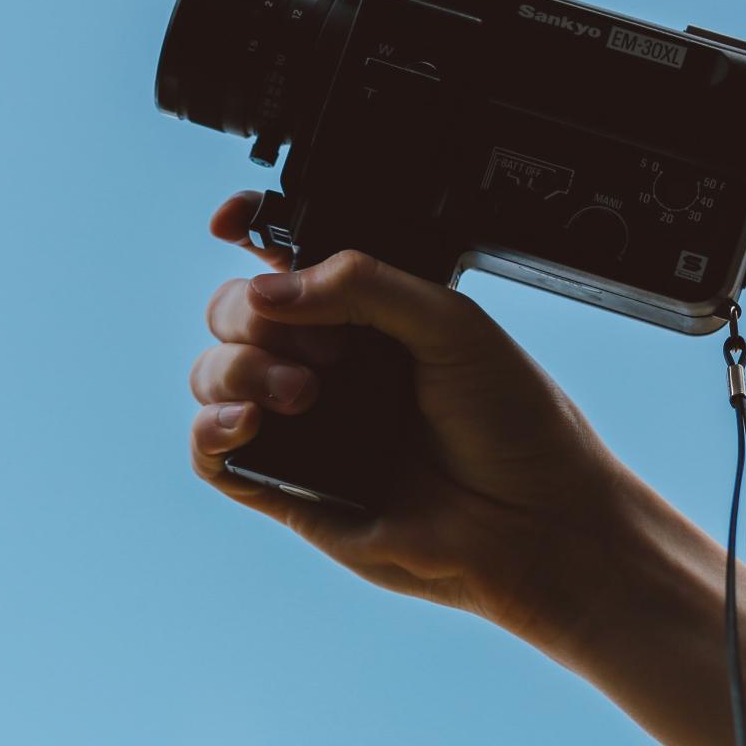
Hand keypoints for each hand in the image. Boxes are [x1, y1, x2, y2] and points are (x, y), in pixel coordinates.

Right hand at [189, 191, 628, 638]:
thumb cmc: (515, 425)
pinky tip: (247, 422)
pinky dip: (210, 428)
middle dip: (253, 314)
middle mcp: (326, 363)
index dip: (246, 232)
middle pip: (234, 311)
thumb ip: (362, 285)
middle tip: (325, 349)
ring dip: (239, 369)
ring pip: (213, 374)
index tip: (231, 221)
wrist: (535, 524)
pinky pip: (210, 454)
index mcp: (365, 314)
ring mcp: (301, 424)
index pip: (285, 261)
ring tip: (305, 394)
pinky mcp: (286, 486)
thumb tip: (266, 287)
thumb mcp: (450, 323)